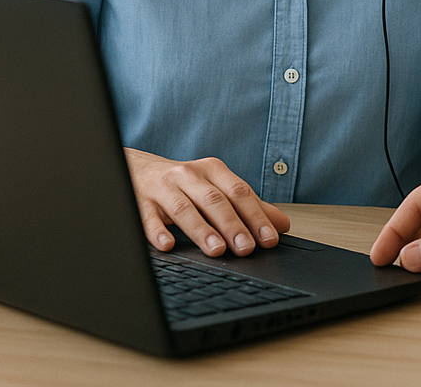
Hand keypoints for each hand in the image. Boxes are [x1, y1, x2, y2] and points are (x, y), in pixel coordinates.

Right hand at [124, 147, 290, 256]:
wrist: (138, 170)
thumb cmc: (185, 184)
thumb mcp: (217, 189)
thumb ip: (249, 206)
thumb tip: (282, 225)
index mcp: (213, 171)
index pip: (240, 192)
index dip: (256, 216)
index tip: (270, 239)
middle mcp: (189, 175)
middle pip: (215, 200)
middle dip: (233, 225)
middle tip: (247, 249)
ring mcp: (164, 187)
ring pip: (184, 208)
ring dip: (202, 230)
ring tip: (217, 250)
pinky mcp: (140, 202)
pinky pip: (147, 217)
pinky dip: (157, 231)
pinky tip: (167, 246)